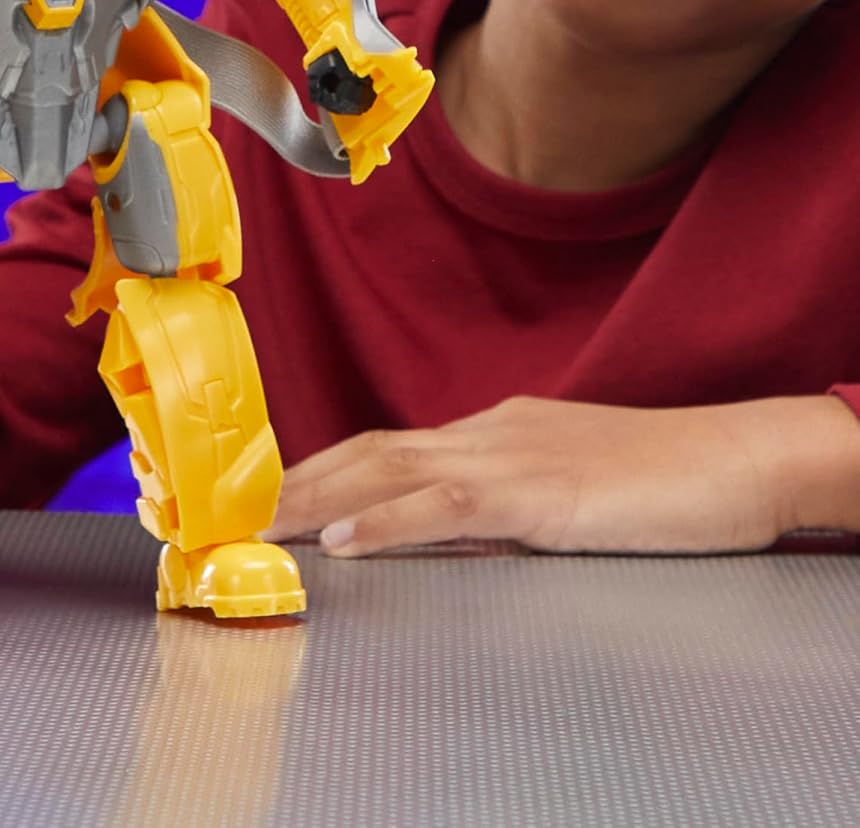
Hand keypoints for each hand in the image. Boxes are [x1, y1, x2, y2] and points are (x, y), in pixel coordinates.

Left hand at [266, 394, 859, 556]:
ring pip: (390, 470)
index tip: (265, 491)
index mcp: (489, 430)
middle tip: (232, 507)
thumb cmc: (659, 474)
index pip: (382, 445)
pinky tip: (351, 538)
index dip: (317, 467)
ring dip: (317, 498)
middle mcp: (485, 434)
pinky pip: (450, 506)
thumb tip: (435, 521)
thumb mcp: (559, 479)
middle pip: (367, 450)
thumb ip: (495, 495)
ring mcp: (511, 459)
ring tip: (260, 523)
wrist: (737, 457)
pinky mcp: (542, 496)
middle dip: (294, 480)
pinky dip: (393, 519)